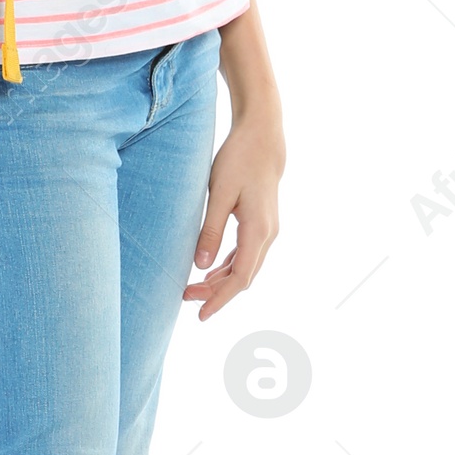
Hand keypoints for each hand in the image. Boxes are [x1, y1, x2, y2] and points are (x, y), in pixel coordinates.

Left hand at [184, 107, 283, 320]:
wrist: (263, 140)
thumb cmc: (239, 160)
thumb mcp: (219, 194)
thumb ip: (210, 231)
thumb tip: (200, 267)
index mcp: (258, 230)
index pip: (240, 278)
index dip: (220, 299)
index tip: (201, 314)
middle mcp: (267, 235)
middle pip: (242, 277)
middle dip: (216, 293)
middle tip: (186, 300)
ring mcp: (267, 230)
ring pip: (245, 268)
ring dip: (221, 281)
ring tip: (194, 289)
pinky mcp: (262, 224)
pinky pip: (245, 255)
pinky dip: (228, 267)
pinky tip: (210, 272)